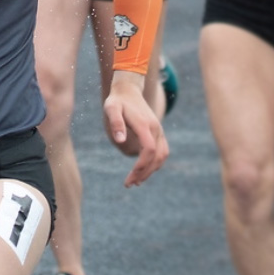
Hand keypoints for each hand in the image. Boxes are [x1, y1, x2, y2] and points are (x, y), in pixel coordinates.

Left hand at [103, 71, 168, 186]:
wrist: (128, 90)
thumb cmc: (117, 101)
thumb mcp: (111, 108)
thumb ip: (115, 123)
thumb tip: (120, 140)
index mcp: (144, 125)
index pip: (148, 151)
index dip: (141, 166)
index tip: (129, 178)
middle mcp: (155, 129)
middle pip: (157, 157)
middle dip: (144, 173)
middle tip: (130, 184)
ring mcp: (159, 131)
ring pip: (162, 156)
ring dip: (152, 170)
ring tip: (137, 181)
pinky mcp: (158, 132)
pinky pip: (162, 151)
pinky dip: (156, 163)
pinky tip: (144, 170)